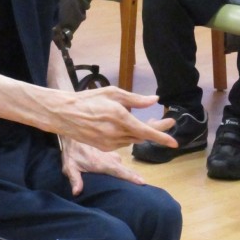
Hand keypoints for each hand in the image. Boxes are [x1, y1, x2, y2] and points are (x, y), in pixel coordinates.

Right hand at [55, 86, 176, 152]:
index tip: (174, 143)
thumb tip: (154, 100)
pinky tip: (121, 125)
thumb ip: (135, 99)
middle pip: (143, 136)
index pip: (146, 131)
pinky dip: (127, 135)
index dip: (162, 137)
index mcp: (120, 117)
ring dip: (140, 132)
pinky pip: (122, 143)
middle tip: (167, 121)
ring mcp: (110, 142)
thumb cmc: (89, 99)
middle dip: (156, 130)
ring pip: (133, 139)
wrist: (64, 114)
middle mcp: (116, 132)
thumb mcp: (113, 93)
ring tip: (141, 120)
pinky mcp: (104, 147)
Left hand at [60, 138, 146, 195]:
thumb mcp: (69, 167)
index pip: (119, 171)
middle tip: (140, 185)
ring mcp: (113, 154)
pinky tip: (112, 170)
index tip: (142, 182)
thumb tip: (76, 192)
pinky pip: (118, 161)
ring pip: (120, 165)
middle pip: (125, 170)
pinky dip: (117, 166)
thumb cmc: (71, 152)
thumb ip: (74, 179)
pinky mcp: (112, 151)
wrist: (74, 134)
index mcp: (102, 163)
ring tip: (122, 180)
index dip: (131, 177)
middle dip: (132, 177)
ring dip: (121, 172)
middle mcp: (110, 158)